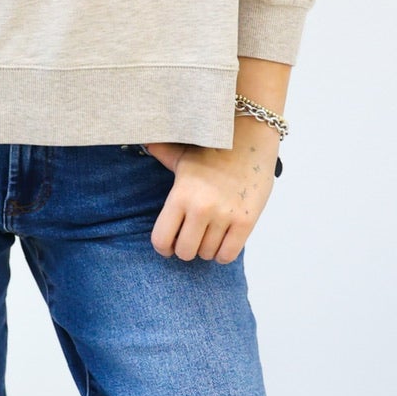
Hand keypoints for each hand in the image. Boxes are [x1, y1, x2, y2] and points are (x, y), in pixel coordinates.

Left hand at [140, 122, 279, 261]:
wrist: (251, 140)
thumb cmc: (214, 150)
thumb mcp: (182, 154)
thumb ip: (161, 154)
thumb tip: (145, 144)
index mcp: (180, 195)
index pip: (161, 240)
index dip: (164, 247)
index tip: (169, 245)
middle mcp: (201, 208)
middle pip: (185, 252)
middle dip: (186, 249)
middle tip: (191, 239)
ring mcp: (225, 216)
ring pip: (207, 254)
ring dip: (207, 249)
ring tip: (209, 235)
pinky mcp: (246, 222)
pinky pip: (228, 255)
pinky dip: (224, 253)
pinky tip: (224, 241)